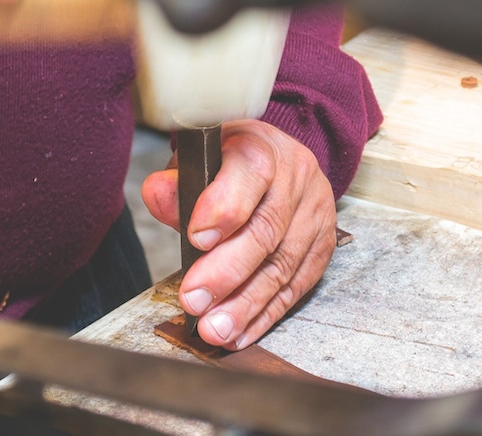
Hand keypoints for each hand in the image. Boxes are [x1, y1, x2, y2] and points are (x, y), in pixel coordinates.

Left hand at [142, 119, 336, 349]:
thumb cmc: (227, 163)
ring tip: (215, 329)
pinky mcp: (322, 247)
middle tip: (195, 300)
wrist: (274, 160)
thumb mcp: (198, 159)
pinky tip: (240, 333)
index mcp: (262, 148)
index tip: (196, 238)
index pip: (249, 173)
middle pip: (266, 230)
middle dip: (227, 272)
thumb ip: (177, 183)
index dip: (224, 208)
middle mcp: (296, 178)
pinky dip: (265, 315)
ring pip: (282, 265)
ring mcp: (315, 214)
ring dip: (246, 304)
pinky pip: (296, 287)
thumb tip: (158, 195)